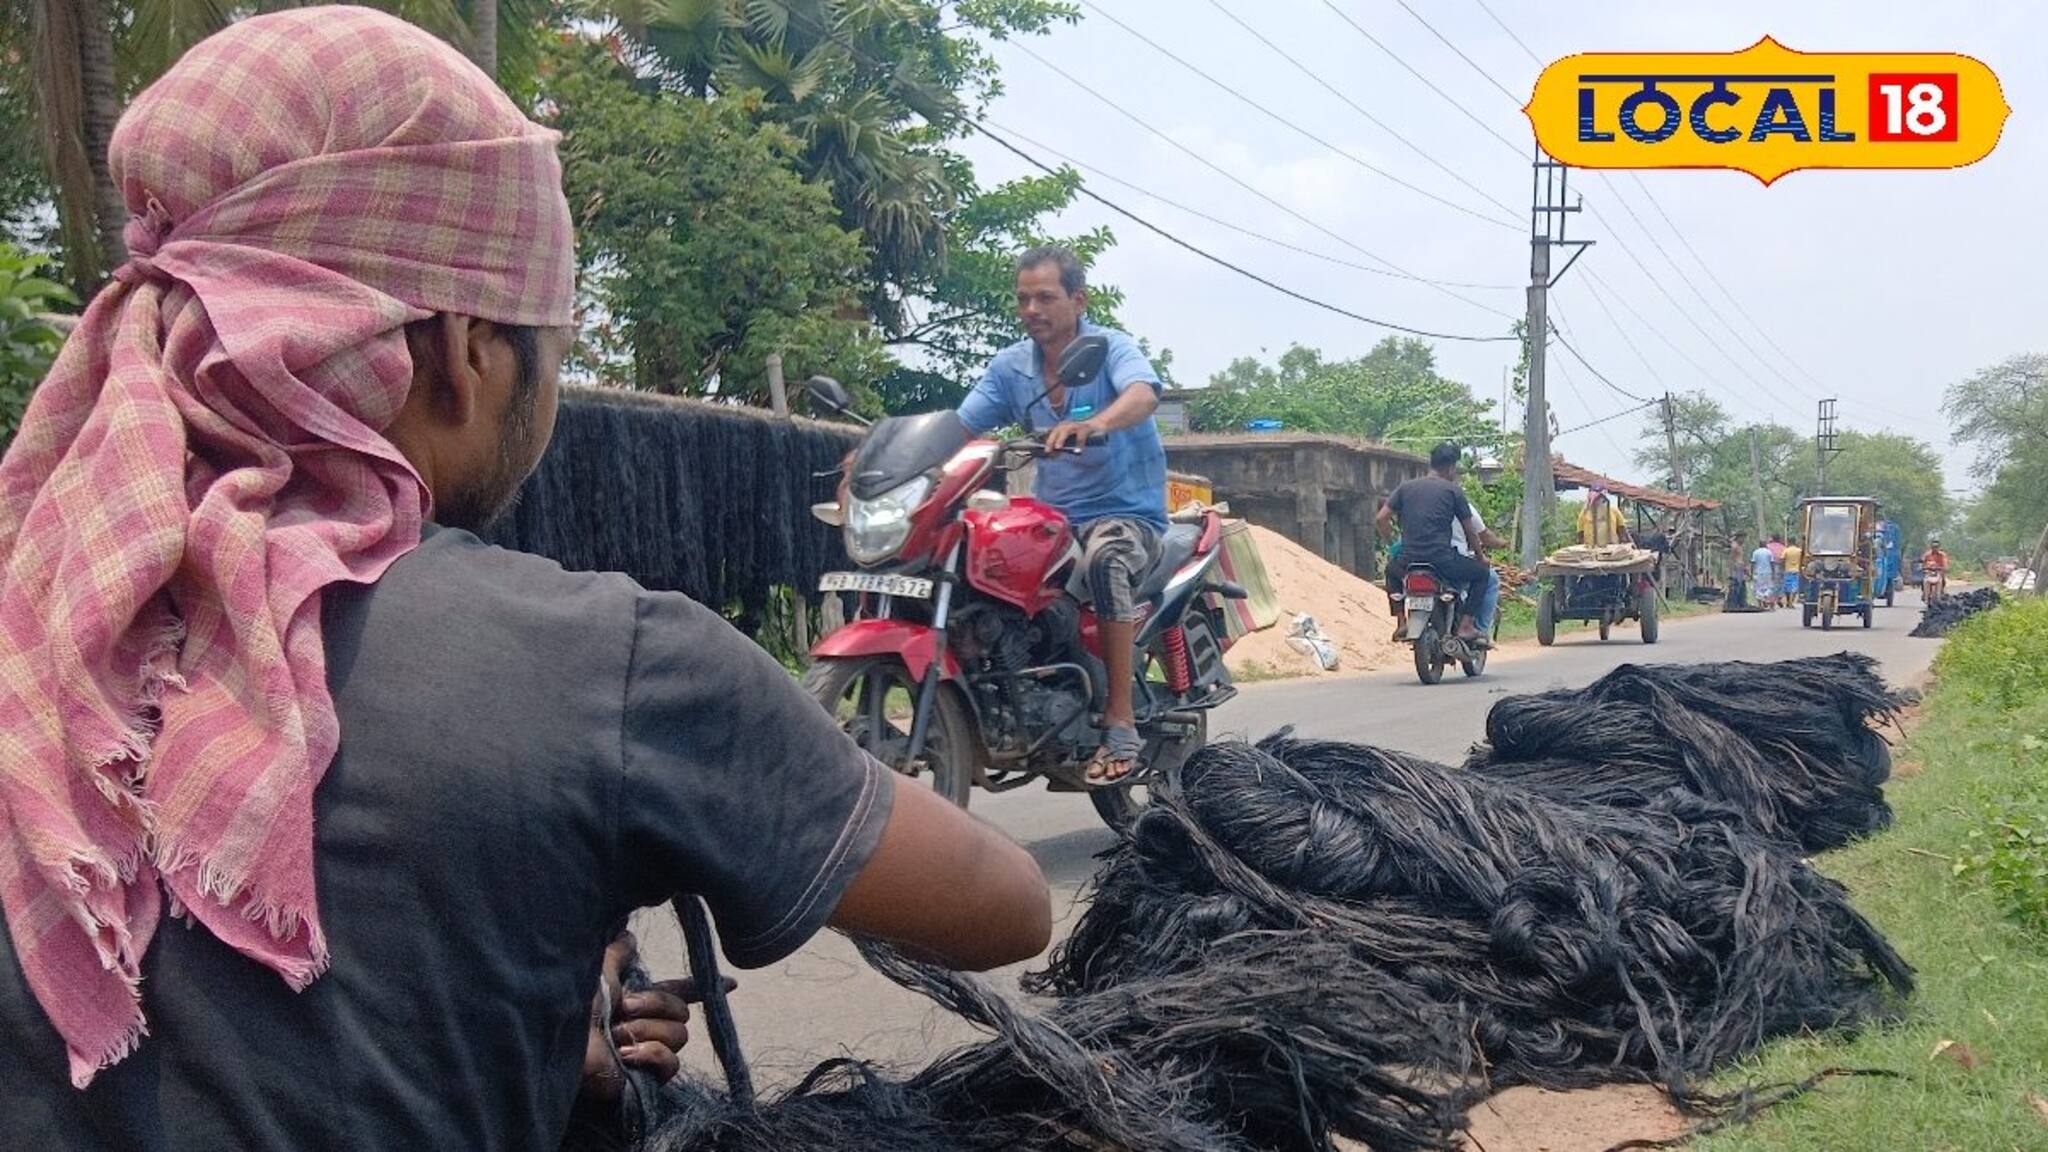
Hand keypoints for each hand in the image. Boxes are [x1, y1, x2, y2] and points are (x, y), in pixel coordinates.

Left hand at [575, 930, 732, 1109]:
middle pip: (682, 1011)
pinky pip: (670, 1063)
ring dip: (646, 1031)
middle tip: (623, 1009)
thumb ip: (619, 951)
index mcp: (636, 1000)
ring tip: (615, 1037)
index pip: (678, 992)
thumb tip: (629, 934)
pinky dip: (651, 1054)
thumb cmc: (575, 1002)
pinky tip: (626, 1055)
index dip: (702, 988)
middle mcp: (644, 1024)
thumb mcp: (601, 966)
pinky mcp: (646, 1077)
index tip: (732, 983)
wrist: (563, 1037)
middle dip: (655, 1005)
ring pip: (679, 1035)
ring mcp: (646, 1051)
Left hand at [1043, 419, 1100, 452]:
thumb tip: (1056, 454)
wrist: (1099, 424)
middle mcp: (1069, 424)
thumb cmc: (1084, 433)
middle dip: (1051, 440)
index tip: (1045, 451)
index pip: (1053, 433)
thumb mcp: (1072, 438)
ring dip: (1061, 439)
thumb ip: (1065, 444)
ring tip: (1058, 448)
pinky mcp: (1086, 428)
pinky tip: (1078, 451)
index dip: (1048, 441)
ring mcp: (1077, 425)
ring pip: (1066, 430)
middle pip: (1057, 430)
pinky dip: (1078, 443)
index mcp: (1064, 426)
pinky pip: (1081, 435)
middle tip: (1048, 450)